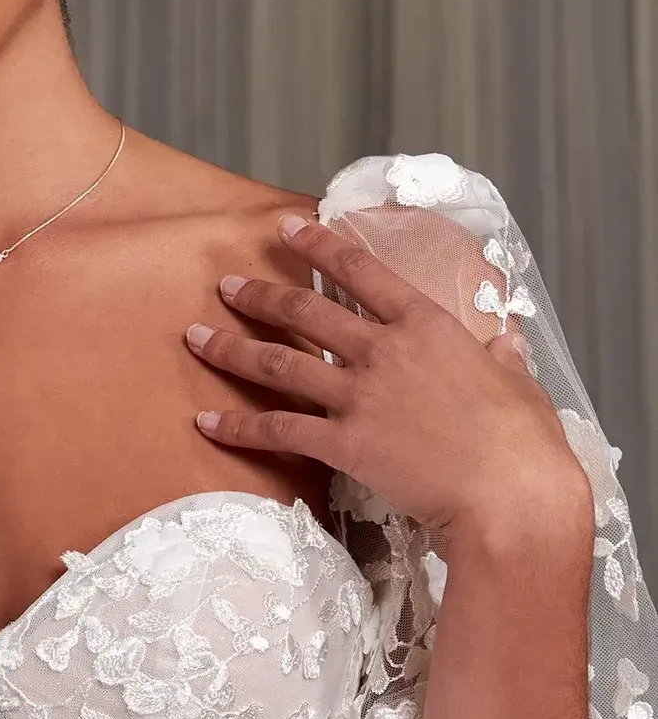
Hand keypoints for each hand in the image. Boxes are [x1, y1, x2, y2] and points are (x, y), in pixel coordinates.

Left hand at [186, 213, 590, 546]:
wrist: (506, 491)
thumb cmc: (521, 441)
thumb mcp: (517, 382)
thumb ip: (502, 357)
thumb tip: (507, 343)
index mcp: (427, 324)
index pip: (361, 269)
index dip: (319, 245)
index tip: (288, 227)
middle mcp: (385, 350)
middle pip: (306, 311)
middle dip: (259, 293)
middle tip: (226, 284)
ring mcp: (360, 396)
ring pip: (280, 363)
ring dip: (232, 348)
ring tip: (197, 337)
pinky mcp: (344, 444)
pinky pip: (278, 430)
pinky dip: (238, 426)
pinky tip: (206, 422)